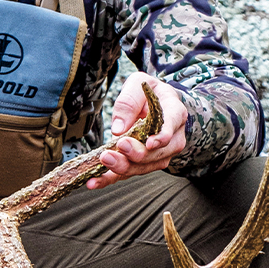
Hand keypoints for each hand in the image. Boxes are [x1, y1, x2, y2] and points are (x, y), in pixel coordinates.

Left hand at [87, 72, 187, 189]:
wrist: (156, 103)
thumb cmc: (148, 93)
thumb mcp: (139, 84)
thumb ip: (129, 101)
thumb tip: (118, 129)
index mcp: (174, 113)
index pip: (172, 126)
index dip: (163, 137)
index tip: (150, 143)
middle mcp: (172, 138)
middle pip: (158, 153)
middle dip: (138, 153)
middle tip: (119, 146)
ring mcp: (160, 154)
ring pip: (145, 167)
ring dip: (124, 167)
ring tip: (104, 160)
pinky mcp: (144, 163)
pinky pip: (128, 173)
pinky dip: (109, 179)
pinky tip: (93, 182)